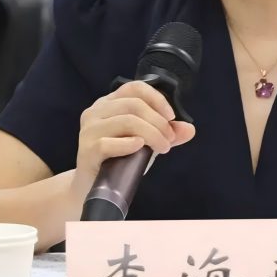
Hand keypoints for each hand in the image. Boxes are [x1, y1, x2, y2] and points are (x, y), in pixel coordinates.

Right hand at [74, 80, 195, 187]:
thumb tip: (190, 129)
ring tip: (162, 148)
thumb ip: (166, 134)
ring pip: (126, 121)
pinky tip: (140, 148)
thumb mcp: (146, 142)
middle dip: (158, 122)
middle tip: (169, 140)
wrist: (92, 188)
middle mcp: (95, 112)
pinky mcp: (86, 151)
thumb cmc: (119, 160)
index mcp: (108, 103)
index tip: (171, 116)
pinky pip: (108, 143)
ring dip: (152, 134)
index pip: (134, 88)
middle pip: (134, 105)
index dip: (156, 98)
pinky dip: (128, 144)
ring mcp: (88, 131)